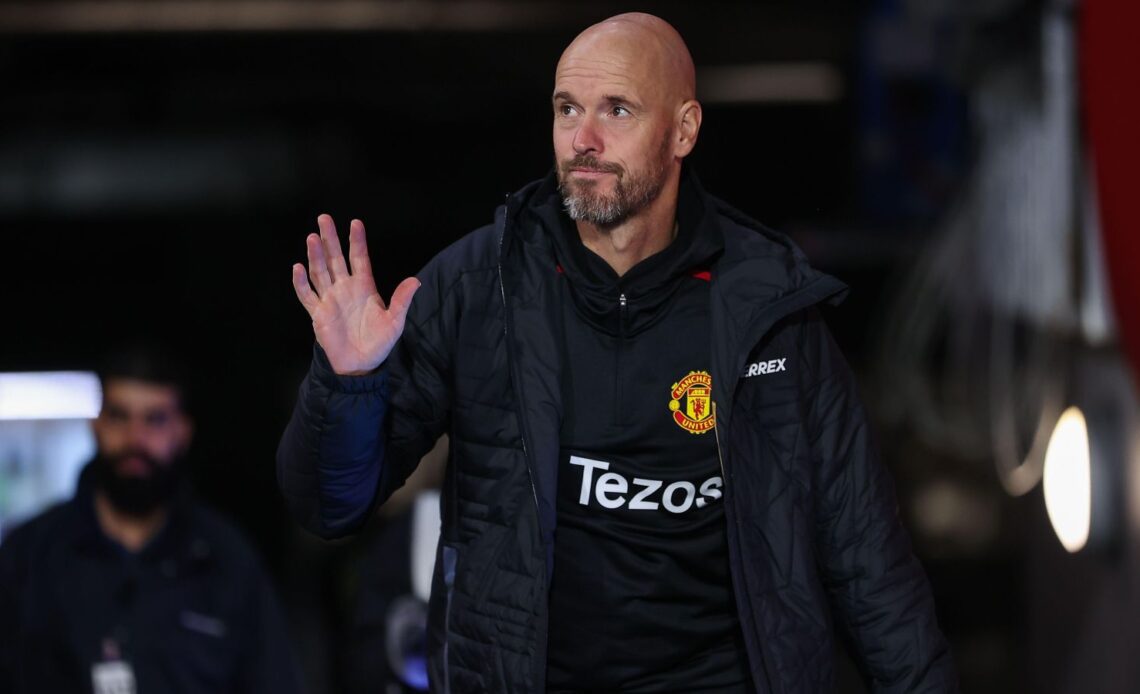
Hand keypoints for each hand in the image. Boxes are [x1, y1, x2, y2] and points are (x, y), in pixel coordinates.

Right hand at [291, 214, 420, 374]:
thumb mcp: (395, 321)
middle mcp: (345, 288)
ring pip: (320, 272)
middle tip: (324, 218)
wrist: (361, 365)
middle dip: (330, 239)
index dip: (357, 241)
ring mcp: (330, 299)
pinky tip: (298, 268)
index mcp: (364, 287)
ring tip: (312, 238)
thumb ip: (402, 300)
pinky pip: (307, 295)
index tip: (356, 222)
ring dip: (316, 255)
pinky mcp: (318, 313)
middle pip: (335, 258)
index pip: (359, 258)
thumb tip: (416, 280)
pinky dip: (301, 283)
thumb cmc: (378, 342)